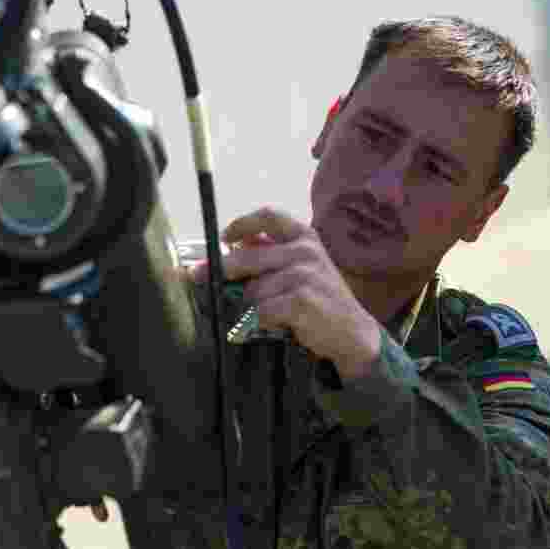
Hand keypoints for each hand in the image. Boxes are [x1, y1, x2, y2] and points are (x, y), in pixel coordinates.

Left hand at [193, 207, 382, 381]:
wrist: (353, 332)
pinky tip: (274, 324)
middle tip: (196, 276)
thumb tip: (234, 243)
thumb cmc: (322, 298)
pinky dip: (260, 321)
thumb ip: (274, 251)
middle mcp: (305, 251)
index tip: (224, 237)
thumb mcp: (304, 266)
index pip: (268, 216)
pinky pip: (261, 310)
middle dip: (222, 270)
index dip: (241, 223)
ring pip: (252, 289)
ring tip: (269, 313)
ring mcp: (303, 275)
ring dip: (252, 305)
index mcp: (305, 237)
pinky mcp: (300, 301)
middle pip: (247, 256)